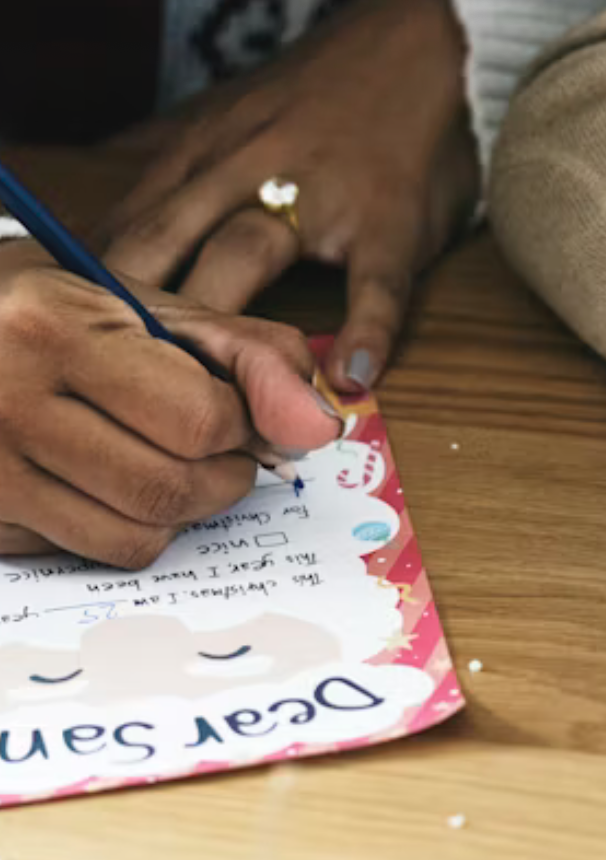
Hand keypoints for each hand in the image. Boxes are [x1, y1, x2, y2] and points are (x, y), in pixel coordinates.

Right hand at [0, 243, 340, 567]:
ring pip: (138, 535)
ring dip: (185, 510)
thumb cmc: (59, 318)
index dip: (243, 423)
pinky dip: (131, 528)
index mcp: (52, 328)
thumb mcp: (149, 308)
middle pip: (171, 487)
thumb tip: (320, 428)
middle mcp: (4, 400)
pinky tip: (116, 485)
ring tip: (171, 462)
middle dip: (224, 474)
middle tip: (217, 446)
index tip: (235, 409)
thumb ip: (251, 354)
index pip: (200, 418)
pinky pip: (94, 552)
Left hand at [101, 0, 478, 393]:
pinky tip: (352, 378)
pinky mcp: (390, 221)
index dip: (103, 289)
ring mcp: (321, 195)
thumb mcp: (232, 110)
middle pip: (172, 244)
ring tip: (206, 390)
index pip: (135, 227)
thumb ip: (177, 154)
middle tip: (127, 379)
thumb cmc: (328, 95)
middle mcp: (248, 167)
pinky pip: (376, 284)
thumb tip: (107, 174)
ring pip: (249, 255)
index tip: (90, 340)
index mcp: (206, 150)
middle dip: (143, 314)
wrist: (423, 44)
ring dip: (221, 325)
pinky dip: (366, 332)